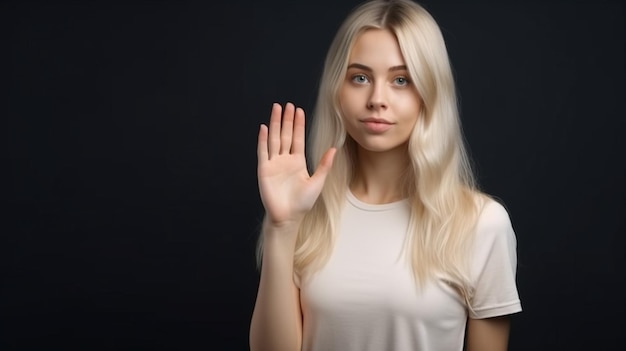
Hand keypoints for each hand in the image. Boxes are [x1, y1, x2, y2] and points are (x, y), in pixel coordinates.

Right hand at [257, 102, 335, 226]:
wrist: (288, 217)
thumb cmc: (303, 203)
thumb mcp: (317, 181)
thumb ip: (324, 165)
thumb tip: (334, 149)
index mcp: (298, 162)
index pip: (297, 138)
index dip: (298, 124)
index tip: (298, 110)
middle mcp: (285, 160)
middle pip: (285, 135)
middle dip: (286, 120)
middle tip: (287, 104)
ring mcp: (274, 164)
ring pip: (274, 139)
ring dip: (274, 124)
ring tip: (276, 109)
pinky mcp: (264, 170)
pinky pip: (263, 152)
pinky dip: (263, 140)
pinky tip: (263, 128)